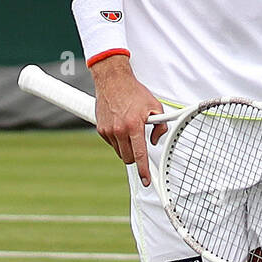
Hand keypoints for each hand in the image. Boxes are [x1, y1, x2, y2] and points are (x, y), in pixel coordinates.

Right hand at [91, 56, 165, 186]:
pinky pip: (112, 144)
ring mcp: (108, 131)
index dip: (144, 170)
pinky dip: (118, 140)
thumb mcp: (155, 106)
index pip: (140, 154)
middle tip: (140, 148)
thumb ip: (160, 126)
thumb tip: (155, 140)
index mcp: (134, 125)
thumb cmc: (134, 92)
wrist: (113, 81)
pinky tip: (121, 127)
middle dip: (135, 157)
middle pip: (128, 158)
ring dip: (126, 148)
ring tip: (130, 131)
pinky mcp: (101, 129)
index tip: (147, 180)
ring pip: (120, 152)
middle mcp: (119, 130)